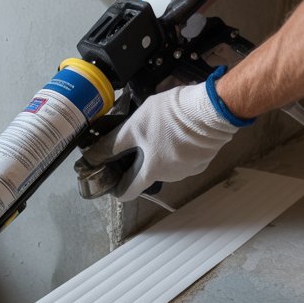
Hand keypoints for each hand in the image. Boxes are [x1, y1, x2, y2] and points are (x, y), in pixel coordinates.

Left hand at [88, 82, 242, 199]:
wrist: (211, 110)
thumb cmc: (170, 117)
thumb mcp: (134, 126)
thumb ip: (114, 143)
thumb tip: (93, 157)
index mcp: (152, 171)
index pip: (129, 192)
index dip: (117, 187)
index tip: (112, 177)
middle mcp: (171, 177)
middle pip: (148, 174)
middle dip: (141, 160)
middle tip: (137, 139)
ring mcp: (190, 170)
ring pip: (167, 165)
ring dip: (161, 152)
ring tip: (161, 129)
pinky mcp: (204, 160)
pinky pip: (184, 158)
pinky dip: (178, 148)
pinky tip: (179, 131)